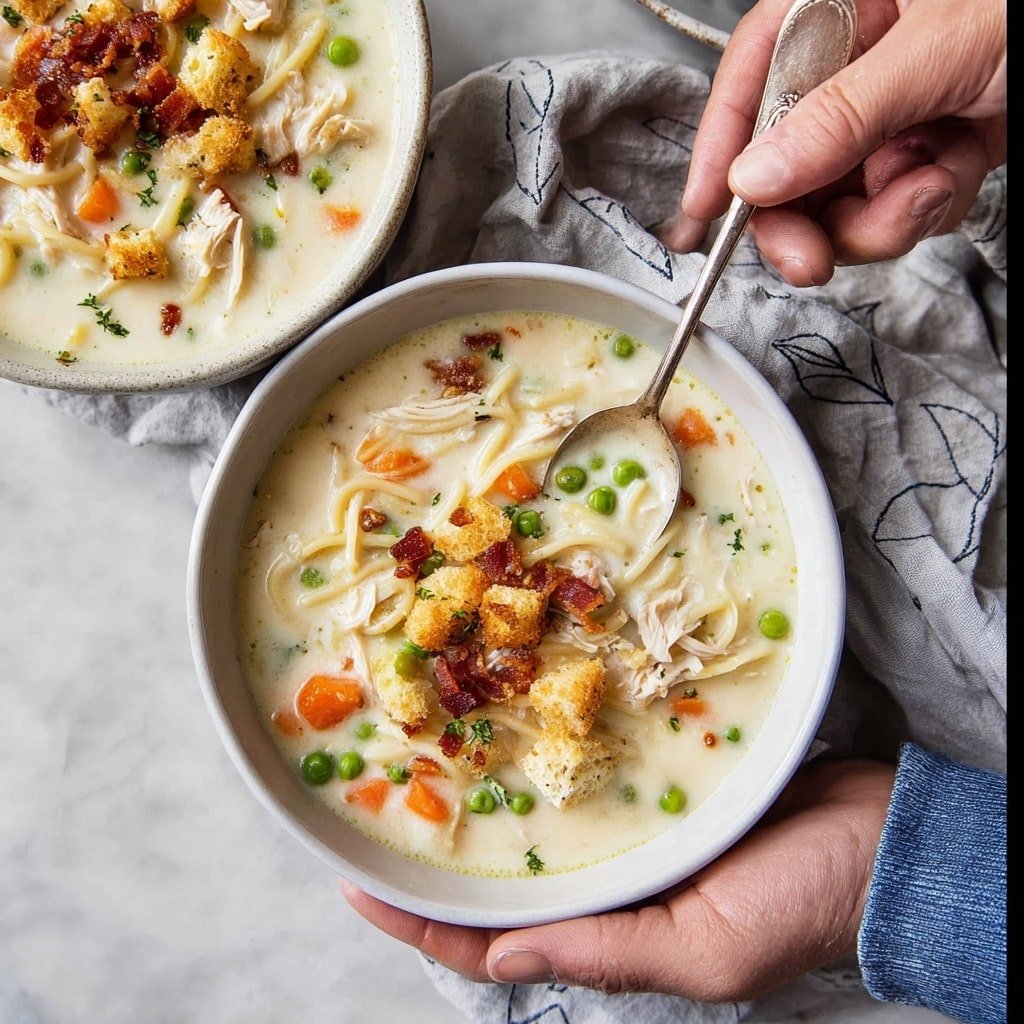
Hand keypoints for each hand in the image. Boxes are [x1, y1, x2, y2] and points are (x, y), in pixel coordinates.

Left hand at [342, 759, 895, 999]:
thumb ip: (607, 953)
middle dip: (440, 847)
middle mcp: (608, 878)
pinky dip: (548, 742)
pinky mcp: (658, 774)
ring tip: (426, 745)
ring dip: (484, 784)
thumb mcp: (708, 954)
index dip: (422, 919)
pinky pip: (587, 761)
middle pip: (502, 871)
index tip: (356, 885)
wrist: (880, 838)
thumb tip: (504, 959)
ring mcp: (629, 824)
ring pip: (537, 811)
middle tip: (378, 801)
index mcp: (610, 931)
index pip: (494, 939)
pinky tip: (516, 706)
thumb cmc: (800, 906)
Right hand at [663, 0, 1005, 285]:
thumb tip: (756, 176)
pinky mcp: (929, 149)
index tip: (703, 218)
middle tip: (810, 259)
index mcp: (842, 6)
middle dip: (802, 218)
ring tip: (930, 186)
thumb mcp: (940, 50)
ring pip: (839, 197)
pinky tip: (954, 175)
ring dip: (879, 217)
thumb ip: (841, 116)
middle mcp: (858, 62)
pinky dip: (923, 208)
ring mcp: (893, 112)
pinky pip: (894, 205)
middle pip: (786, 159)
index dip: (718, 149)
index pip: (751, 78)